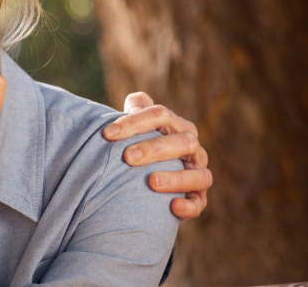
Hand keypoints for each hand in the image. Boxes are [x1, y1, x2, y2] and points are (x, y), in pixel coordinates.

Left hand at [103, 92, 211, 218]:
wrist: (144, 180)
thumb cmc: (137, 147)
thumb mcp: (134, 129)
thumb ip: (135, 112)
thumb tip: (136, 100)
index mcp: (175, 126)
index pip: (160, 115)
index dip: (134, 122)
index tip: (107, 133)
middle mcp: (191, 148)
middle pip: (183, 141)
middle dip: (155, 148)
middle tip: (127, 157)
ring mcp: (196, 173)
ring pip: (200, 174)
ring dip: (177, 178)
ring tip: (152, 181)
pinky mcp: (197, 198)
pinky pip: (199, 203)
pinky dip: (189, 206)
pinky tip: (172, 206)